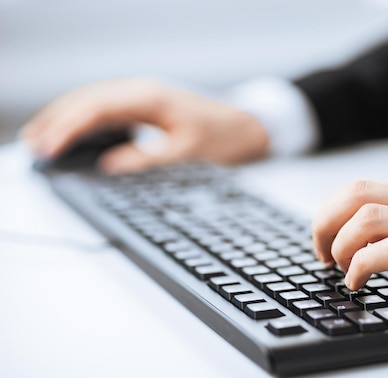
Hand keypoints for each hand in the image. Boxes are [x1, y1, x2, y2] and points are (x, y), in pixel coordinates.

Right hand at [21, 78, 268, 173]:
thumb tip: (109, 165)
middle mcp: (139, 90)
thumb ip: (148, 157)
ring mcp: (139, 95)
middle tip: (33, 146)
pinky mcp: (141, 105)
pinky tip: (71, 132)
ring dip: (65, 118)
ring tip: (39, 139)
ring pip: (91, 101)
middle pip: (87, 100)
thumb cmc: (218, 134)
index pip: (96, 107)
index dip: (68, 126)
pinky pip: (104, 108)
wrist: (242, 124)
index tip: (49, 146)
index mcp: (148, 97)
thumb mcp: (186, 150)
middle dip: (57, 121)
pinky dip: (82, 120)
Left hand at [312, 173, 387, 327]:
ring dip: (337, 244)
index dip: (333, 211)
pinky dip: (359, 265)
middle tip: (320, 252)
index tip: (327, 237)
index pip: (365, 186)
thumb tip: (377, 231)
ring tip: (337, 267)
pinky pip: (387, 250)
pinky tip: (357, 281)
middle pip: (356, 192)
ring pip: (366, 217)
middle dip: (323, 222)